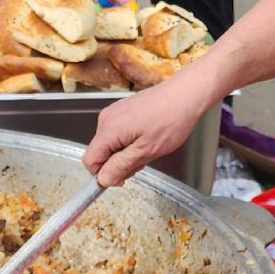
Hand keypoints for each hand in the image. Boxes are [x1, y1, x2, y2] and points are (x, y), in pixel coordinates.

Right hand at [83, 74, 208, 185]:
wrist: (185, 93)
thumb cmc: (171, 119)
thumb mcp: (147, 150)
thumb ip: (122, 166)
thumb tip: (103, 180)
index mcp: (109, 129)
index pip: (90, 161)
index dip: (103, 174)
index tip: (122, 179)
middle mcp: (106, 119)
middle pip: (100, 152)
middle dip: (118, 163)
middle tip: (143, 161)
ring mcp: (114, 112)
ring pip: (110, 144)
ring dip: (126, 152)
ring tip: (149, 147)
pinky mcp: (123, 110)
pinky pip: (118, 133)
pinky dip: (130, 141)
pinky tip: (148, 137)